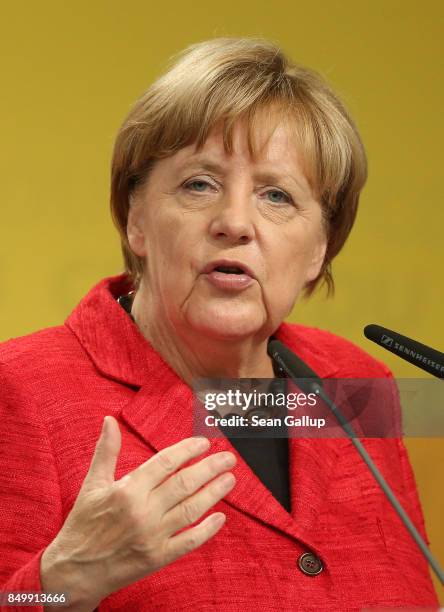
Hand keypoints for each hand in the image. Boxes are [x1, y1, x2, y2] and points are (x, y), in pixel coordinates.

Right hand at [40, 416, 235, 608]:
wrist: (74, 571)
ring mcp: (153, 536)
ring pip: (191, 510)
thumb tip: (109, 420)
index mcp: (128, 490)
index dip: (187, 450)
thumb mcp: (92, 484)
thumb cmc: (83, 524)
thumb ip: (106, 451)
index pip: (165, 463)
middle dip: (210, 468)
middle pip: (184, 484)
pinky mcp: (158, 557)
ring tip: (230, 479)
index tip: (204, 443)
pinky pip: (188, 542)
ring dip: (214, 493)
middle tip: (228, 458)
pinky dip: (207, 530)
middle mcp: (143, 512)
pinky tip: (221, 518)